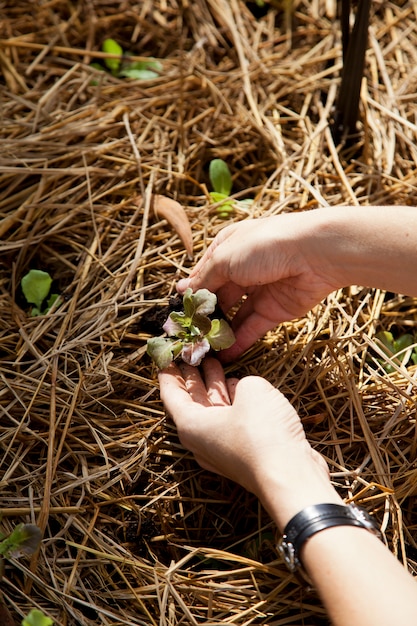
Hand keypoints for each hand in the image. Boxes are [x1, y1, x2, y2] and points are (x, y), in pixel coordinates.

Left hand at [158, 357, 340, 528]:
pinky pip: (230, 422)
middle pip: (191, 402)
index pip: (171, 394)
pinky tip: (239, 389)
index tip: (167, 358)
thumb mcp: (252, 390)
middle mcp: (201, 439)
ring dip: (214, 387)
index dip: (168, 373)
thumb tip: (244, 392)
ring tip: (215, 364)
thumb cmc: (262, 433)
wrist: (291, 477)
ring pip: (212, 411)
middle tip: (191, 356)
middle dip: (192, 377)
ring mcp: (222, 449)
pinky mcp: (242, 454)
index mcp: (191, 425)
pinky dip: (232, 403)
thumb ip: (243, 384)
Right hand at [177, 213, 337, 359]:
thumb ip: (204, 278)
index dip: (191, 293)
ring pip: (233, 315)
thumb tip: (182, 290)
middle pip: (217, 296)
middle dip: (203, 315)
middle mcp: (241, 269)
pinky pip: (251, 328)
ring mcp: (258, 291)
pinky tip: (223, 355)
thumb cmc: (265, 246)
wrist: (314, 254)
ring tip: (202, 350)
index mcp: (227, 249)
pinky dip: (238, 342)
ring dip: (219, 331)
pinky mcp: (274, 310)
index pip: (203, 274)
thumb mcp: (225, 258)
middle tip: (188, 336)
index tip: (177, 314)